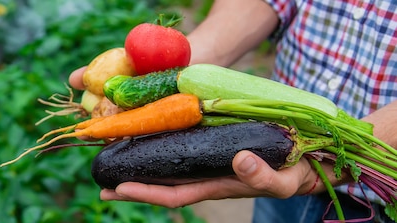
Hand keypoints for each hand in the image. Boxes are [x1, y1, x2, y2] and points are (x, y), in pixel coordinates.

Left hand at [67, 66, 340, 207]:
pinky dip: (159, 150)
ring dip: (141, 168)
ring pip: (168, 170)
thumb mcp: (284, 180)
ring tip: (115, 163)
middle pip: (162, 185)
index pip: (173, 194)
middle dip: (133, 187)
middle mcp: (206, 177)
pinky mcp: (213, 150)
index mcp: (217, 186)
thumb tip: (239, 160)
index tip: (118, 189)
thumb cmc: (295, 174)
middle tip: (102, 184)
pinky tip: (147, 142)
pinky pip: (180, 152)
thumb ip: (263, 175)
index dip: (145, 193)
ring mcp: (208, 165)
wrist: (308, 163)